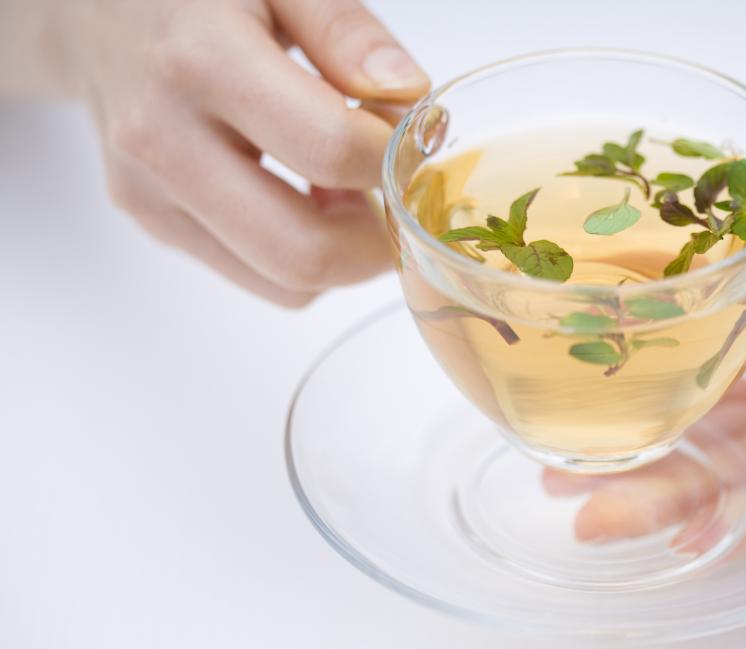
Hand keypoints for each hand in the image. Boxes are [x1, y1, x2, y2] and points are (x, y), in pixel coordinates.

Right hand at [62, 0, 428, 305]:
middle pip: (304, 251)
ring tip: (344, 187)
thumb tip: (410, 99)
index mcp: (202, 61)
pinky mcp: (153, 223)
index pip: (332, 150)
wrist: (90, 10)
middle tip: (395, 196)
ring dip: (340, 252)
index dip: (394, 159)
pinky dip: (302, 255)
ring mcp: (151, 193)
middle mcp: (164, 140)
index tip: (413, 141)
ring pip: (286, 283)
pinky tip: (303, 195)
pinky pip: (258, 278)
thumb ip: (347, 32)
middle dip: (376, 241)